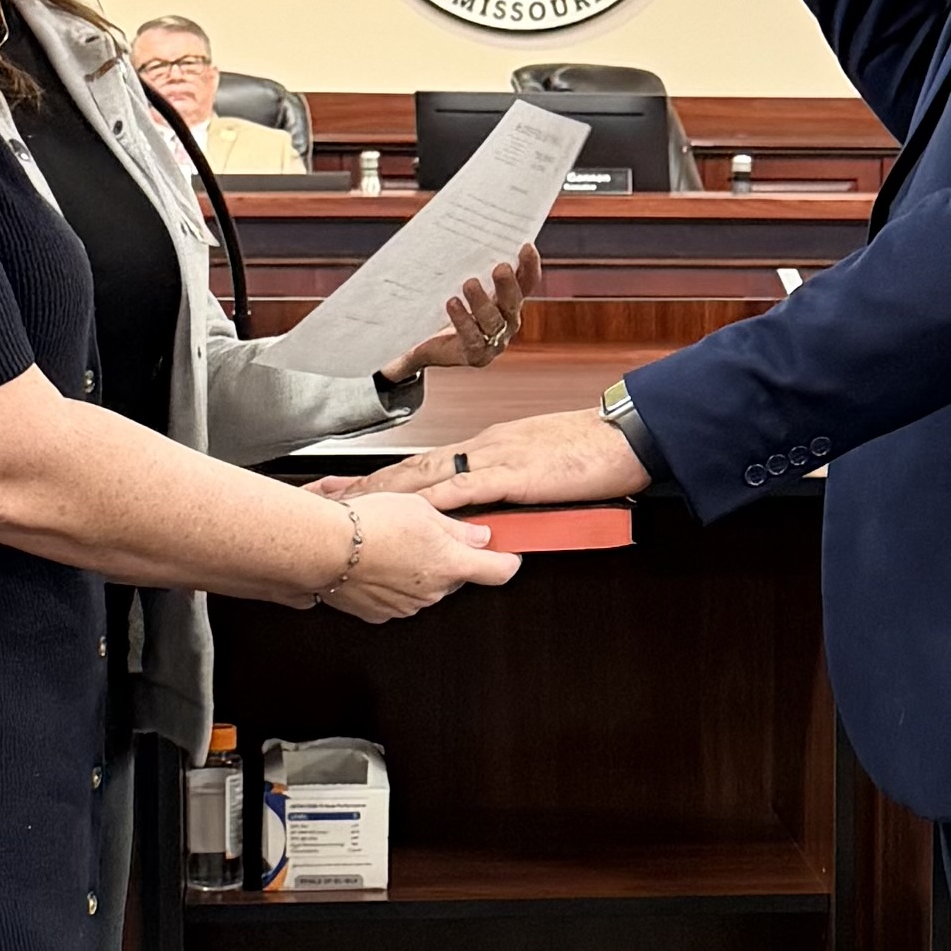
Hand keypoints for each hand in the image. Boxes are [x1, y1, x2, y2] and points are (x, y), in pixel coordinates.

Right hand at [322, 491, 519, 621]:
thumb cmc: (368, 524)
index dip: (507, 560)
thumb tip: (479, 536)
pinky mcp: (381, 613)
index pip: (499, 571)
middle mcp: (433, 591)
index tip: (507, 552)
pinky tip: (378, 562)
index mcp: (451, 564)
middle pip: (457, 576)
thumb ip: (458, 528)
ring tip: (393, 544)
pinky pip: (398, 597)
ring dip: (417, 569)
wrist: (324, 547)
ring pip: (426, 586)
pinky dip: (393, 582)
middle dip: (449, 558)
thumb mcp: (423, 509)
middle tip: (426, 533)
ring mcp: (407, 606)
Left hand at [371, 407, 649, 511]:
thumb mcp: (538, 469)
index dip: (382, 478)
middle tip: (326, 494)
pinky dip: (435, 498)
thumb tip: (483, 515)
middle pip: (412, 468)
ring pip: (428, 475)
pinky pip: (468, 486)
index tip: (350, 488)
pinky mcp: (515, 473)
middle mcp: (481, 447)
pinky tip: (410, 507)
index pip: (423, 464)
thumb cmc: (588, 453)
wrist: (625, 436)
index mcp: (486, 447)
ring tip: (349, 503)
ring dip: (386, 492)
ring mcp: (496, 458)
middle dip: (366, 484)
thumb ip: (507, 487)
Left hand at [387, 244, 541, 377]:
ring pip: (494, 320)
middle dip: (508, 284)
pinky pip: (473, 338)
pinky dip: (463, 321)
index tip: (525, 246)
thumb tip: (460, 227)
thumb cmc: (442, 305)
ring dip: (482, 302)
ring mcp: (494, 340)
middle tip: (500, 268)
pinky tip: (452, 304)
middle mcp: (507, 320)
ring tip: (469, 284)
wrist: (423, 341)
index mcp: (508, 299)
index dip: (530, 265)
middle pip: (513, 301)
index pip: (527, 282)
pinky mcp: (477, 355)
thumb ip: (464, 262)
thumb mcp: (453, 280)